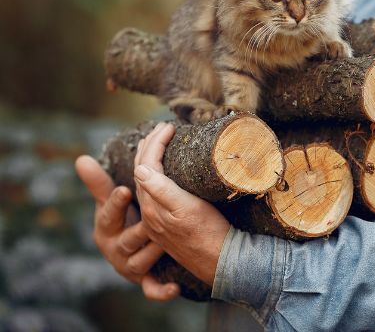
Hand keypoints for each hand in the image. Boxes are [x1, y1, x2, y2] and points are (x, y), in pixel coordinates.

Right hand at [74, 155, 179, 300]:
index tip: (124, 190)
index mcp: (105, 228)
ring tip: (165, 243)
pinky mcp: (144, 281)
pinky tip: (175, 288)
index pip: (108, 215)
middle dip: (139, 229)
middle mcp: (115, 249)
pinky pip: (152, 289)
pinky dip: (161, 291)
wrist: (129, 251)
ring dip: (152, 253)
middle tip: (151, 220)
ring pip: (141, 261)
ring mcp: (129, 266)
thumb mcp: (109, 203)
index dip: (115, 204)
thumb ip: (99, 183)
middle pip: (127, 239)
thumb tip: (80, 159)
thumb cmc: (120, 220)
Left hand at [133, 122, 230, 285]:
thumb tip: (140, 169)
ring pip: (147, 182)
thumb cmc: (208, 234)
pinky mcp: (168, 224)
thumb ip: (161, 190)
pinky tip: (164, 172)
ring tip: (159, 143)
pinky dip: (156, 174)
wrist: (222, 261)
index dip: (155, 143)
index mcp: (153, 206)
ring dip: (151, 159)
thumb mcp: (187, 209)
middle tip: (161, 128)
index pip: (146, 165)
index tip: (168, 126)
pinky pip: (155, 192)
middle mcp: (151, 212)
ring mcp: (158, 220)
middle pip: (142, 172)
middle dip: (149, 146)